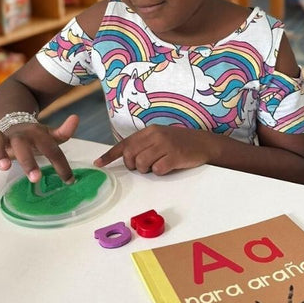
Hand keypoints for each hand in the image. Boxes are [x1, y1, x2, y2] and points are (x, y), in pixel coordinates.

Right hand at [0, 114, 79, 182]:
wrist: (11, 121)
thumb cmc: (34, 136)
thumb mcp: (49, 135)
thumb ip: (63, 132)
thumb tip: (76, 118)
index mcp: (35, 133)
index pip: (50, 147)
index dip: (61, 164)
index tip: (69, 180)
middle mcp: (17, 134)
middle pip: (21, 142)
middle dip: (28, 160)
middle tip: (36, 177)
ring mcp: (1, 139)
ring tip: (5, 168)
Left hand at [94, 125, 210, 174]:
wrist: (204, 143)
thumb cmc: (180, 142)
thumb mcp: (160, 137)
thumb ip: (144, 144)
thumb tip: (127, 156)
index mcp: (150, 131)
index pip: (125, 143)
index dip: (110, 155)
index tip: (99, 163)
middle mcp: (155, 136)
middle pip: (130, 155)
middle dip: (132, 165)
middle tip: (142, 166)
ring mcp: (165, 145)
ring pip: (142, 163)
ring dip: (147, 169)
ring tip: (158, 164)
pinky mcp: (174, 156)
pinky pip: (157, 170)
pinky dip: (160, 172)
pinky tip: (169, 166)